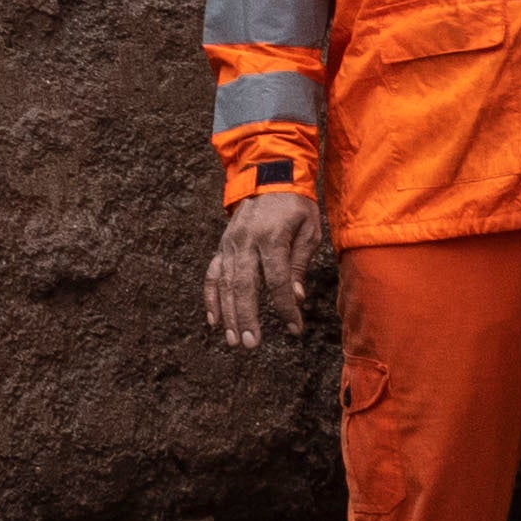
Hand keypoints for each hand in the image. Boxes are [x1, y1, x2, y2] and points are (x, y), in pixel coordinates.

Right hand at [207, 189, 323, 351]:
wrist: (269, 176)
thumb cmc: (295, 206)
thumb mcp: (309, 230)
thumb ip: (299, 264)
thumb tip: (295, 297)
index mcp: (271, 237)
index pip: (276, 281)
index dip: (284, 308)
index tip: (295, 329)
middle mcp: (245, 242)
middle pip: (244, 286)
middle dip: (247, 317)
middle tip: (251, 344)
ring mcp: (230, 244)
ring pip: (225, 284)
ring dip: (228, 314)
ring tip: (234, 340)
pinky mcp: (222, 246)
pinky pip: (212, 275)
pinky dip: (211, 298)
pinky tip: (215, 320)